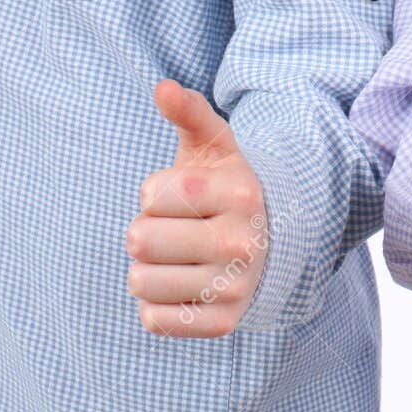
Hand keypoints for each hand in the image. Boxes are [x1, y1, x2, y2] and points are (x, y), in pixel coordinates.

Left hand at [126, 80, 268, 336]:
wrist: (271, 242)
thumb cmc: (225, 187)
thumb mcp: (213, 147)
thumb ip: (189, 113)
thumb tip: (163, 88)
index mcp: (239, 192)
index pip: (151, 195)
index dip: (153, 193)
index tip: (179, 195)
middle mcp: (243, 242)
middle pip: (140, 240)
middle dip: (144, 230)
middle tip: (174, 228)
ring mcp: (235, 286)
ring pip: (141, 282)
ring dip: (146, 268)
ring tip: (175, 257)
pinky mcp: (223, 324)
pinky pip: (154, 320)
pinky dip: (155, 303)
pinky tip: (180, 285)